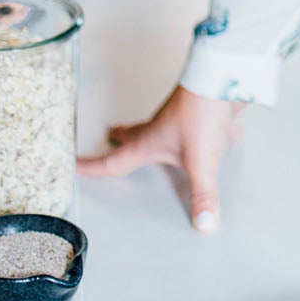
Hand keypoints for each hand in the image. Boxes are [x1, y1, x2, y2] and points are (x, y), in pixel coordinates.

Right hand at [77, 84, 245, 231]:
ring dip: (156, 129)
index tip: (76, 166)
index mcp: (150, 142)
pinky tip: (223, 133)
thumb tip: (203, 225)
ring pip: (162, 124)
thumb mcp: (201, 161)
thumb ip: (203, 194)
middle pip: (135, 135)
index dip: (93, 167)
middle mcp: (162, 127)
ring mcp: (181, 116)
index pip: (114, 161)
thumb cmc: (201, 112)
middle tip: (113, 135)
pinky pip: (199, 121)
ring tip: (157, 133)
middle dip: (123, 138)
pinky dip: (203, 128)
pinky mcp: (202, 109)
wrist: (223, 75)